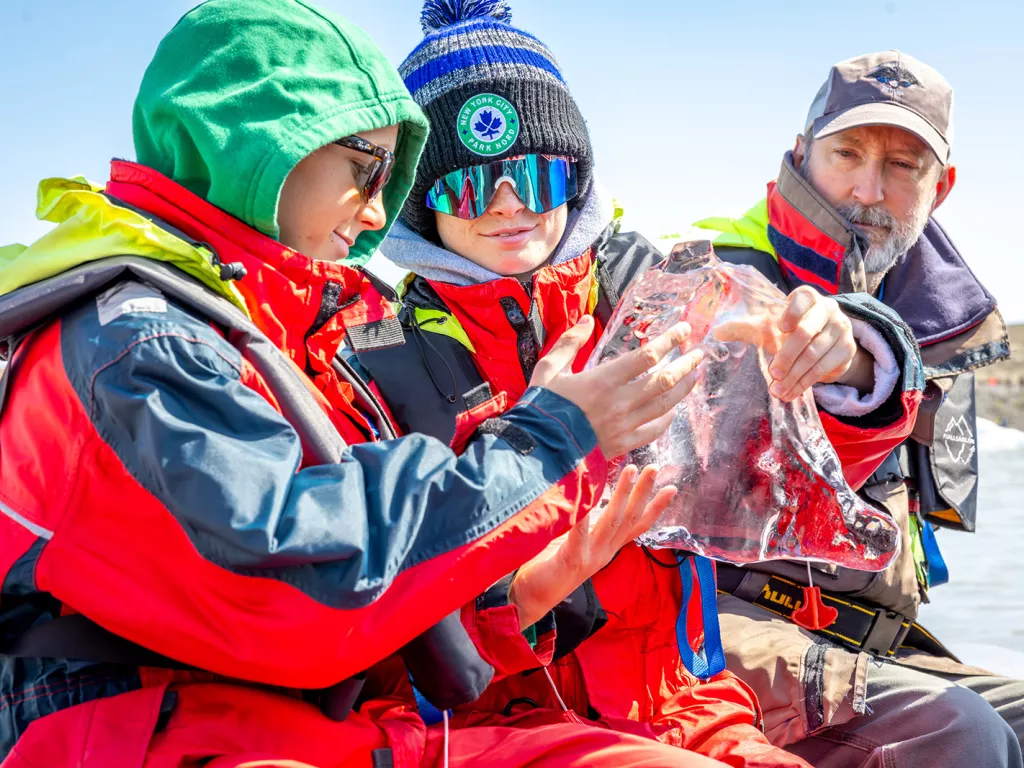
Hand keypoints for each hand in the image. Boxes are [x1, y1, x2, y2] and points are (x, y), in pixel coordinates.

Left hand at [508, 464, 675, 627]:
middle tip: (653, 468)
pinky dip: (583, 515)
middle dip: (643, 492)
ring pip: (612, 521)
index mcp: (608, 547)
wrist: (533, 597)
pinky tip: (586, 496)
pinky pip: (579, 533)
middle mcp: (604, 551)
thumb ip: (587, 524)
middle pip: (630, 518)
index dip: (656, 508)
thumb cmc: (550, 565)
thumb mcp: (575, 542)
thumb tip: (592, 496)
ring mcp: (591, 555)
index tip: (671, 488)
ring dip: (623, 495)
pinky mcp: (572, 558)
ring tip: (631, 471)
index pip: (638, 526)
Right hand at [530, 316, 703, 457]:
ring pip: (665, 405)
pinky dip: (668, 418)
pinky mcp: (623, 444)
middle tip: (699, 353)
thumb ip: (569, 342)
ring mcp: (624, 425)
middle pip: (665, 380)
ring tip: (695, 376)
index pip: (647, 356)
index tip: (684, 330)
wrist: (538, 449)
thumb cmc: (542, 407)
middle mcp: (620, 402)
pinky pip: (654, 430)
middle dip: (686, 364)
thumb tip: (585, 320)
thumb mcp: (549, 368)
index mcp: (603, 380)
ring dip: (684, 389)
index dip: (670, 341)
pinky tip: (673, 409)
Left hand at [715, 286, 868, 401]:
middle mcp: (828, 309)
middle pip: (806, 333)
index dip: (792, 312)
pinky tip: (791, 393)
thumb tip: (717, 332)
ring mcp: (841, 329)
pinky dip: (805, 383)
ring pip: (814, 355)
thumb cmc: (792, 330)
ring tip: (777, 391)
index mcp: (808, 297)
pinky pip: (824, 369)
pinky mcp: (847, 350)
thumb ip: (745, 327)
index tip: (780, 328)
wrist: (827, 343)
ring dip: (794, 376)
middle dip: (787, 356)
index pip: (803, 299)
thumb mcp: (769, 327)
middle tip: (772, 374)